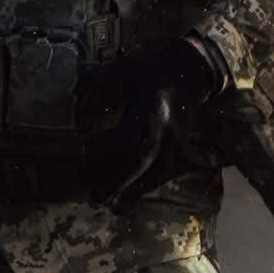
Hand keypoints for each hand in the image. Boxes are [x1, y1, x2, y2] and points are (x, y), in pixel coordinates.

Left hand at [82, 37, 224, 207]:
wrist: (193, 71)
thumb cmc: (154, 70)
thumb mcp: (128, 67)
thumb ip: (104, 76)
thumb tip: (80, 83)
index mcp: (152, 108)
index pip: (130, 138)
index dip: (108, 154)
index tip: (87, 162)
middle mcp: (166, 128)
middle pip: (142, 161)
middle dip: (119, 181)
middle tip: (95, 196)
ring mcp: (176, 140)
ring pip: (156, 172)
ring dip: (133, 189)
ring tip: (110, 205)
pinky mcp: (179, 147)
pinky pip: (163, 172)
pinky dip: (146, 187)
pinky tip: (130, 199)